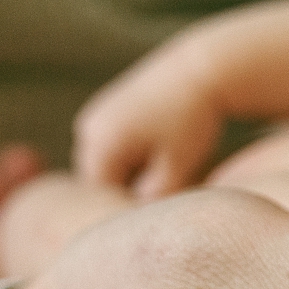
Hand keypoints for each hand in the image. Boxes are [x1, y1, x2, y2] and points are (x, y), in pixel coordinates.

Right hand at [74, 45, 224, 199]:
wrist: (199, 71)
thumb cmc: (191, 120)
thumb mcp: (177, 165)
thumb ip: (154, 197)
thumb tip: (137, 217)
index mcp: (100, 145)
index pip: (103, 198)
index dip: (129, 209)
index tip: (159, 211)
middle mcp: (88, 130)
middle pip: (101, 183)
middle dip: (128, 192)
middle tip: (166, 190)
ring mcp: (95, 119)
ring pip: (107, 166)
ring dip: (131, 176)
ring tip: (167, 167)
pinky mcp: (107, 112)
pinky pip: (113, 149)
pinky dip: (133, 158)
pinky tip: (162, 151)